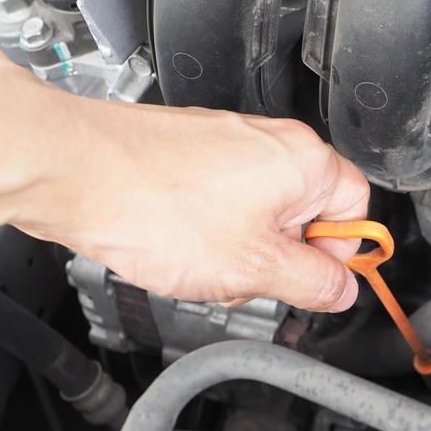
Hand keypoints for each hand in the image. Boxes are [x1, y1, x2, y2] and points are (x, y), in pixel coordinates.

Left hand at [0, 49, 369, 311]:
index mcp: (304, 161)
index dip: (338, 255)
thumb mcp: (253, 269)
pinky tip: (174, 244)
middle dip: (279, 255)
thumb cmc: (154, 206)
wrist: (74, 172)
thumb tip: (341, 289)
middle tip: (244, 276)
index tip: (312, 281)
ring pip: (259, 211)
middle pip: (305, 213)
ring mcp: (227, 141)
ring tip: (199, 260)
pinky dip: (205, 229)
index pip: (356, 209)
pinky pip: (219, 200)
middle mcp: (270, 141)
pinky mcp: (190, 150)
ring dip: (238, 248)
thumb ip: (312, 283)